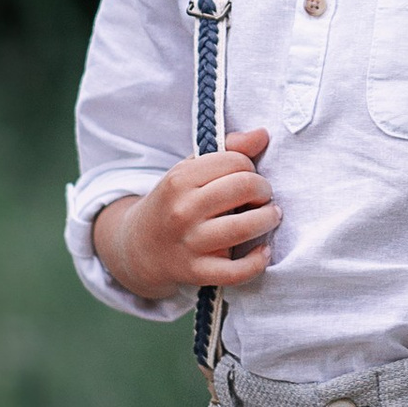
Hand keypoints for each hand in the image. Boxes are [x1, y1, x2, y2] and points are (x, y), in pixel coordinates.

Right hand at [93, 128, 277, 301]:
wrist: (138, 248)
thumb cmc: (173, 203)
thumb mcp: (189, 171)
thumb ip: (227, 150)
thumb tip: (263, 134)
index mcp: (180, 179)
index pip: (235, 161)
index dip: (250, 167)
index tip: (248, 177)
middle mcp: (183, 210)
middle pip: (244, 187)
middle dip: (264, 190)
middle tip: (263, 196)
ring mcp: (189, 243)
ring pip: (244, 227)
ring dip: (268, 219)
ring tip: (269, 217)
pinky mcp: (196, 272)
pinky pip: (236, 271)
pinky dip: (258, 261)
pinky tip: (263, 251)